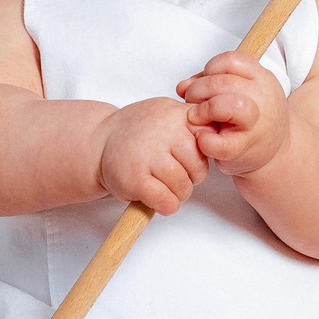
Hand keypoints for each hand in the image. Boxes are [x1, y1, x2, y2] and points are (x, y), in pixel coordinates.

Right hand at [95, 97, 206, 214]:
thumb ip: (192, 122)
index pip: (209, 139)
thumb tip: (220, 135)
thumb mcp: (166, 113)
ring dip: (178, 193)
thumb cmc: (138, 131)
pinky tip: (157, 198)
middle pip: (198, 167)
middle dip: (191, 177)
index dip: (202, 154)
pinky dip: (166, 206)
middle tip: (176, 174)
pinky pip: (167, 201)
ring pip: (183, 187)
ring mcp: (147, 156)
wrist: (98, 142)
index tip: (188, 157)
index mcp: (174, 114)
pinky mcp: (135, 180)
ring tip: (164, 185)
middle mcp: (162, 132)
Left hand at [180, 52, 292, 176]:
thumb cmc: (252, 120)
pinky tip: (202, 138)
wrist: (277, 152)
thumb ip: (210, 83)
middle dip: (198, 90)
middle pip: (224, 82)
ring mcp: (256, 125)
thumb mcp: (239, 92)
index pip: (232, 60)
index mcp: (262, 79)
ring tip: (195, 118)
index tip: (204, 81)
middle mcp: (263, 98)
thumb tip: (182, 86)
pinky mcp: (244, 150)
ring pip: (231, 106)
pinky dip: (205, 140)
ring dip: (204, 109)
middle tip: (192, 102)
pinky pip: (221, 143)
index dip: (210, 69)